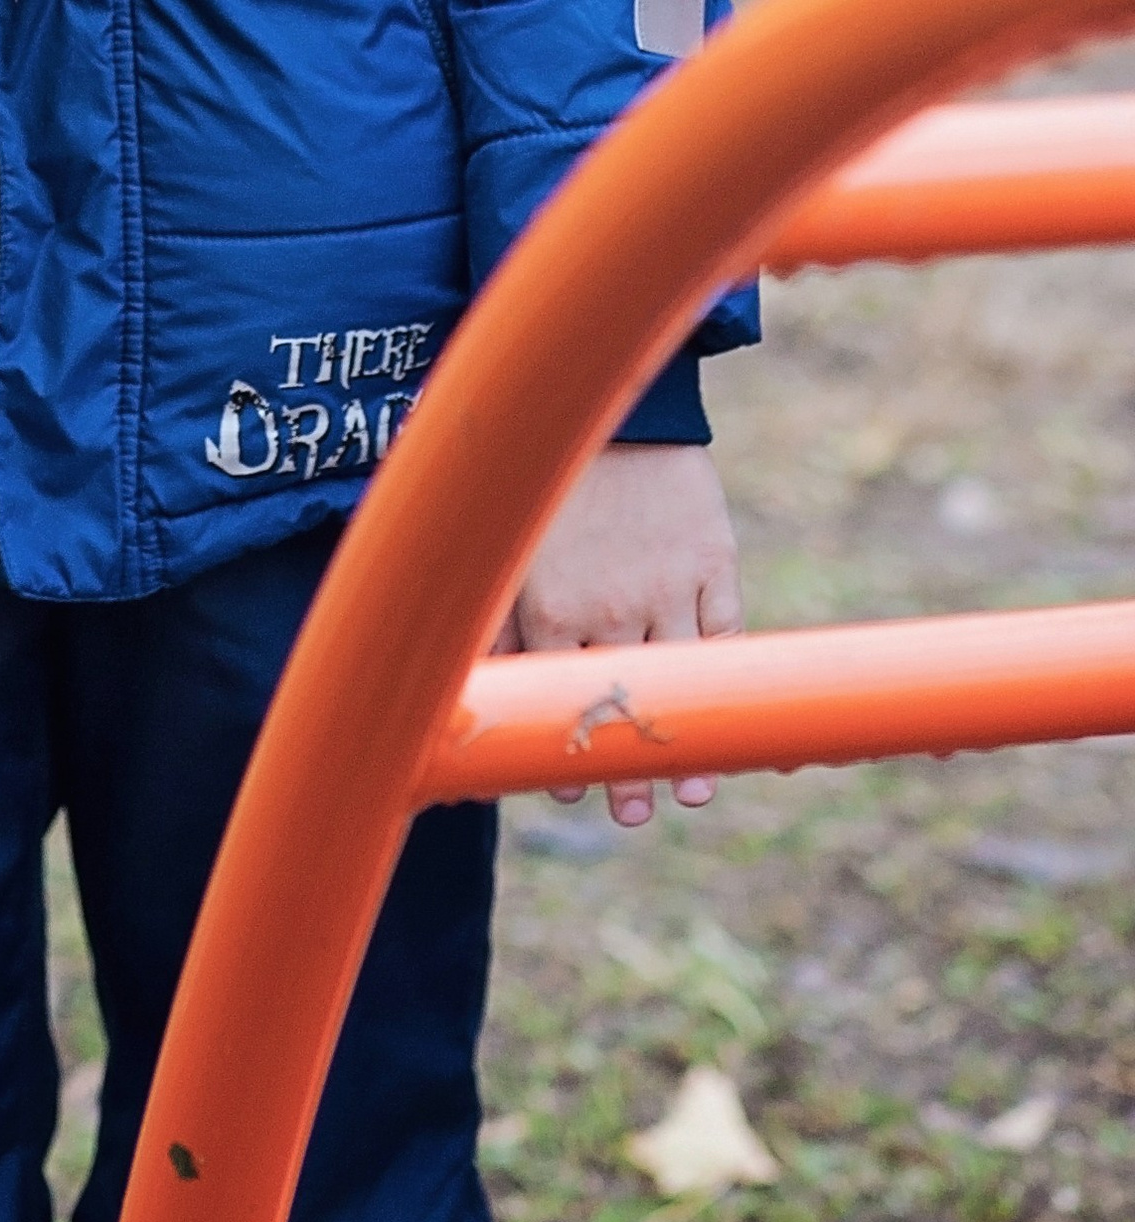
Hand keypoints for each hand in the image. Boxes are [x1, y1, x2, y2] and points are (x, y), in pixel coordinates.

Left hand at [492, 443, 741, 826]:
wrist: (618, 406)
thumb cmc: (549, 479)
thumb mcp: (509, 543)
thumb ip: (499, 620)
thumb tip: (483, 688)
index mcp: (552, 606)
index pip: (559, 698)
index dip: (567, 747)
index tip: (571, 787)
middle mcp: (611, 607)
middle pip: (622, 703)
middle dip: (627, 768)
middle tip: (632, 816)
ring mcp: (667, 589)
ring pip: (680, 683)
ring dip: (686, 744)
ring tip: (690, 793)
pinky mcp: (712, 566)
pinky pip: (726, 638)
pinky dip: (729, 685)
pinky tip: (737, 725)